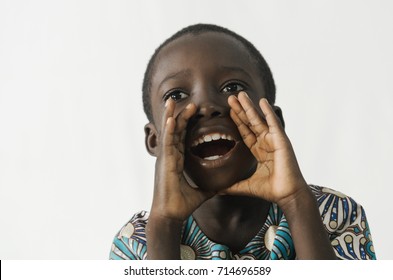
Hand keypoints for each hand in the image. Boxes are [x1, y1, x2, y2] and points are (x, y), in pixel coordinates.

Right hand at [151, 98, 214, 221]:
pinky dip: (168, 130)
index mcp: (177, 161)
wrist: (170, 215)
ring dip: (171, 116)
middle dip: (180, 116)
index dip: (186, 124)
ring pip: (168, 133)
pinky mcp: (164, 163)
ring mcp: (165, 158)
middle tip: (188, 103)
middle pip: (175, 131)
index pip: (182, 137)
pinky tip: (170, 118)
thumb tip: (222, 186)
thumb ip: (210, 186)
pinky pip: (166, 143)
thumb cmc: (181, 205)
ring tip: (172, 101)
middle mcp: (170, 157)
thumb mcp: (201, 192)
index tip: (194, 112)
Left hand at [225, 92, 307, 207]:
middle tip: (230, 97)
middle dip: (240, 110)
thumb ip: (232, 186)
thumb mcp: (246, 186)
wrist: (287, 195)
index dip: (237, 121)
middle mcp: (266, 143)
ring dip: (250, 106)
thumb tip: (218, 190)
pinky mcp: (281, 140)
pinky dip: (268, 111)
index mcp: (259, 151)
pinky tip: (262, 101)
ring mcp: (274, 140)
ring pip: (259, 119)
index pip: (246, 132)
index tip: (229, 111)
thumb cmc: (271, 190)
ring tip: (241, 94)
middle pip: (250, 122)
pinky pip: (273, 123)